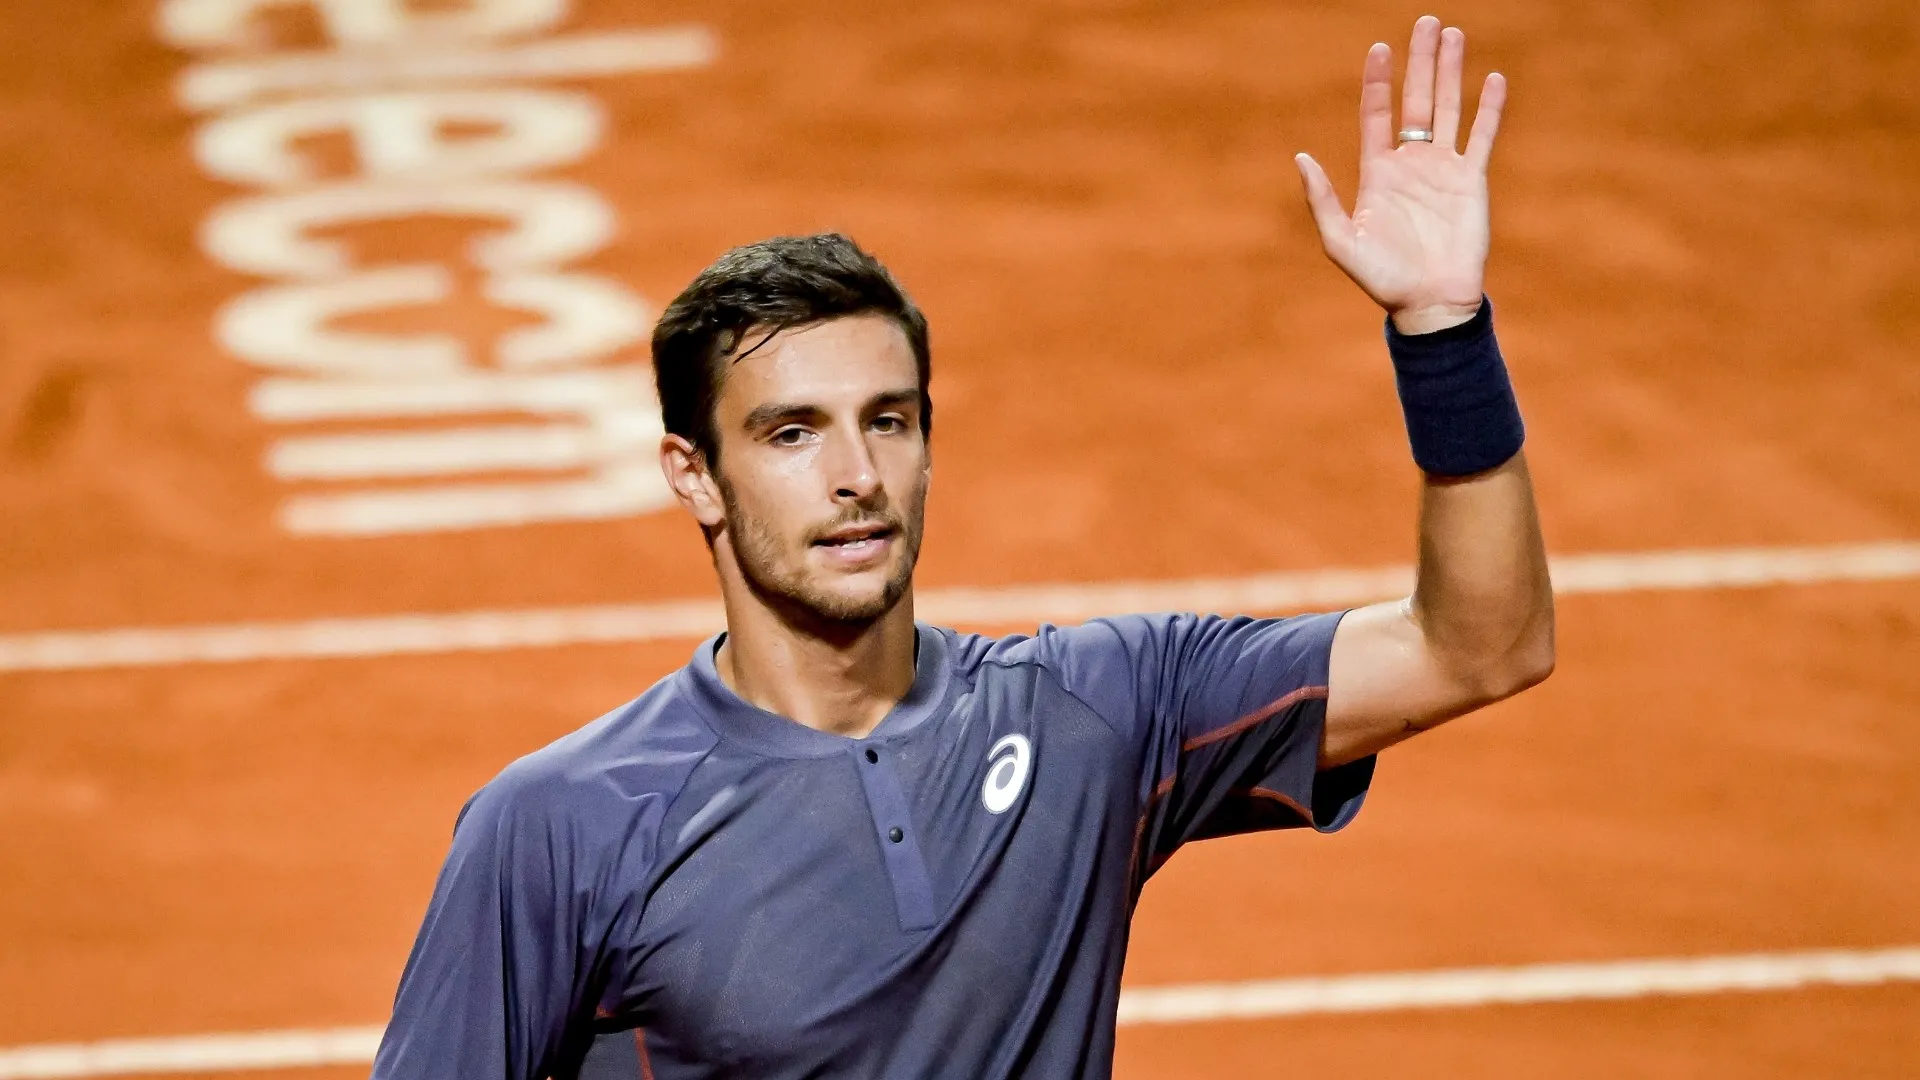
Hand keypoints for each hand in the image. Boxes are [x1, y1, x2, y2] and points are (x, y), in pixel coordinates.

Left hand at [1294, 16, 1506, 334]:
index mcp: (1378, 172)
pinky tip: (1493, 80)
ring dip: (1451, 73)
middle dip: (1420, 62)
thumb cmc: (1382, 278)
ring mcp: (1443, 169)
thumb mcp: (1340, 241)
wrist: (1428, 302)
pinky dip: (1489, 109)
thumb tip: (1301, 157)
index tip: (1380, 49)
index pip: (1377, 115)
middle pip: (1415, 100)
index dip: (1379, 82)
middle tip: (1426, 22)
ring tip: (1453, 35)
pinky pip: (1482, 137)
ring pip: (1447, 109)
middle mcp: (1410, 163)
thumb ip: (1322, 199)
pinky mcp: (1472, 181)